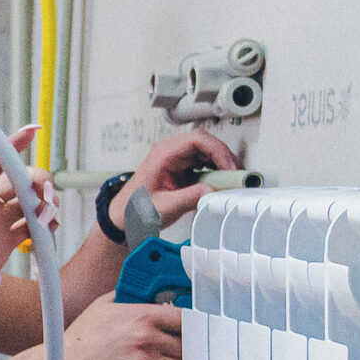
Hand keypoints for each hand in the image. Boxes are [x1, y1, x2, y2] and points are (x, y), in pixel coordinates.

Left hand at [0, 135, 52, 257]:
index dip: (10, 148)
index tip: (32, 131)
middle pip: (16, 182)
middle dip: (36, 181)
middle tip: (46, 196)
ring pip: (28, 203)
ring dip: (45, 204)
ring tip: (49, 219)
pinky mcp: (4, 246)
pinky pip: (32, 229)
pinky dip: (46, 226)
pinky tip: (51, 230)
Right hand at [58, 300, 183, 359]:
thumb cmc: (78, 341)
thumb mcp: (101, 306)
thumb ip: (125, 298)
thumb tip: (139, 295)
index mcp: (140, 315)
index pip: (183, 319)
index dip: (188, 328)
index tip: (186, 333)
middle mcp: (146, 337)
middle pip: (185, 346)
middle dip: (179, 353)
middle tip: (169, 355)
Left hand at [118, 129, 238, 237]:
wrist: (124, 219)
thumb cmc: (135, 210)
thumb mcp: (165, 206)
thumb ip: (190, 198)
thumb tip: (213, 191)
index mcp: (163, 154)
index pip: (197, 139)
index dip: (218, 151)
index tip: (229, 168)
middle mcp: (171, 153)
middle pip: (206, 144)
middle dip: (224, 159)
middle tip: (236, 177)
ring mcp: (177, 160)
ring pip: (207, 154)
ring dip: (221, 166)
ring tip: (231, 182)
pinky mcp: (182, 171)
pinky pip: (204, 165)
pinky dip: (215, 174)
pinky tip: (220, 185)